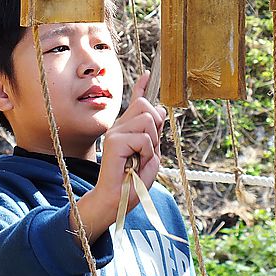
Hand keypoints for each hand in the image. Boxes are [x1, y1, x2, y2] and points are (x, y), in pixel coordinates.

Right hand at [95, 71, 166, 212]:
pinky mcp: (114, 140)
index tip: (149, 74)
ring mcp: (115, 132)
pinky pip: (143, 138)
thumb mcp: (150, 156)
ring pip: (147, 120)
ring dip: (151, 144)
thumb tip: (161, 110)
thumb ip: (153, 134)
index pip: (136, 103)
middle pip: (146, 106)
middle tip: (148, 149)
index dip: (143, 87)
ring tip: (140, 160)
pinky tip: (135, 165)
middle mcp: (119, 127)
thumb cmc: (133, 183)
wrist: (116, 201)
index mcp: (126, 129)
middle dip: (156, 125)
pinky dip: (146, 153)